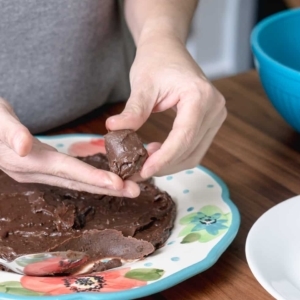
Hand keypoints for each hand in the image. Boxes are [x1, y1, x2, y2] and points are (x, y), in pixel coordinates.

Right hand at [0, 98, 139, 196]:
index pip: (67, 171)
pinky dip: (92, 177)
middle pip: (78, 182)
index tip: (118, 184)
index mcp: (28, 162)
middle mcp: (35, 172)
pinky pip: (72, 175)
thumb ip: (9, 132)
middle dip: (107, 188)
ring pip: (77, 181)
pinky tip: (106, 177)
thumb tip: (24, 147)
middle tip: (135, 191)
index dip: (92, 178)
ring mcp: (39, 172)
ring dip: (103, 185)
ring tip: (128, 186)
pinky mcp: (42, 167)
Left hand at [106, 36, 225, 177]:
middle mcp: (214, 107)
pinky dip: (176, 156)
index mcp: (200, 96)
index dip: (164, 159)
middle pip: (190, 150)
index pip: (184, 137)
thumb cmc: (156, 61)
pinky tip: (158, 152)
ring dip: (170, 163)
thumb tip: (114, 129)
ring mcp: (216, 115)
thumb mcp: (142, 85)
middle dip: (164, 165)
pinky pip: (195, 148)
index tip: (143, 172)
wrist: (168, 49)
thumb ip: (133, 111)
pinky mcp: (210, 121)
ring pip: (194, 154)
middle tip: (137, 171)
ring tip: (145, 160)